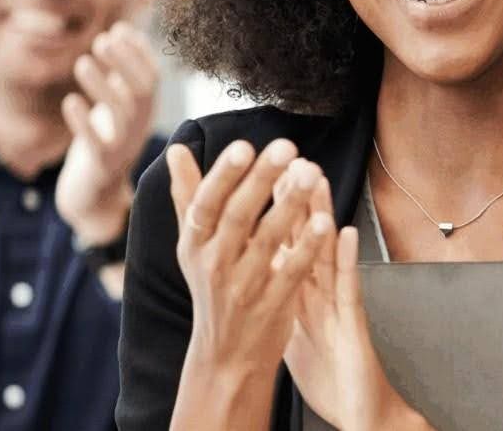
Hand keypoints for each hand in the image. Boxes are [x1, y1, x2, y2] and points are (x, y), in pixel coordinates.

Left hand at [57, 22, 158, 243]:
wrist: (94, 195)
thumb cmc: (102, 142)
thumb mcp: (116, 105)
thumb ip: (121, 74)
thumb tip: (122, 31)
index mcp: (145, 111)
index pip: (152, 77)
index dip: (138, 52)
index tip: (118, 29)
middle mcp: (140, 126)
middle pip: (142, 91)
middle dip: (125, 63)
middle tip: (102, 39)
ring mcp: (124, 146)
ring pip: (122, 114)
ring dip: (103, 86)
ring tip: (82, 62)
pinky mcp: (103, 165)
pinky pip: (98, 143)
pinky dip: (84, 121)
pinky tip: (70, 101)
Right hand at [169, 139, 323, 380]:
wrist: (224, 356)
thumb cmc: (212, 286)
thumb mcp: (194, 244)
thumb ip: (189, 196)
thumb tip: (177, 149)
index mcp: (195, 243)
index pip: (206, 204)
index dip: (223, 176)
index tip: (243, 146)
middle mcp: (215, 263)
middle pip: (238, 217)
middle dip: (261, 180)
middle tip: (286, 146)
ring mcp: (243, 287)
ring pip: (267, 242)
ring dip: (290, 206)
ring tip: (311, 173)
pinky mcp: (271, 306)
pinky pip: (291, 273)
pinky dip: (307, 249)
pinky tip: (325, 222)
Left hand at [283, 181, 426, 430]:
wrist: (360, 411)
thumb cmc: (330, 374)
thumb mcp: (296, 333)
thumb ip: (282, 302)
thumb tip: (259, 282)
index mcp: (304, 294)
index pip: (287, 244)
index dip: (275, 212)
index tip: (262, 176)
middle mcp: (322, 292)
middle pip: (307, 238)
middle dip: (297, 199)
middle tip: (290, 159)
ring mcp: (339, 303)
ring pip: (329, 251)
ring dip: (323, 215)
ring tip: (317, 179)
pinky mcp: (353, 322)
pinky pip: (348, 287)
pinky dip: (348, 259)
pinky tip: (346, 233)